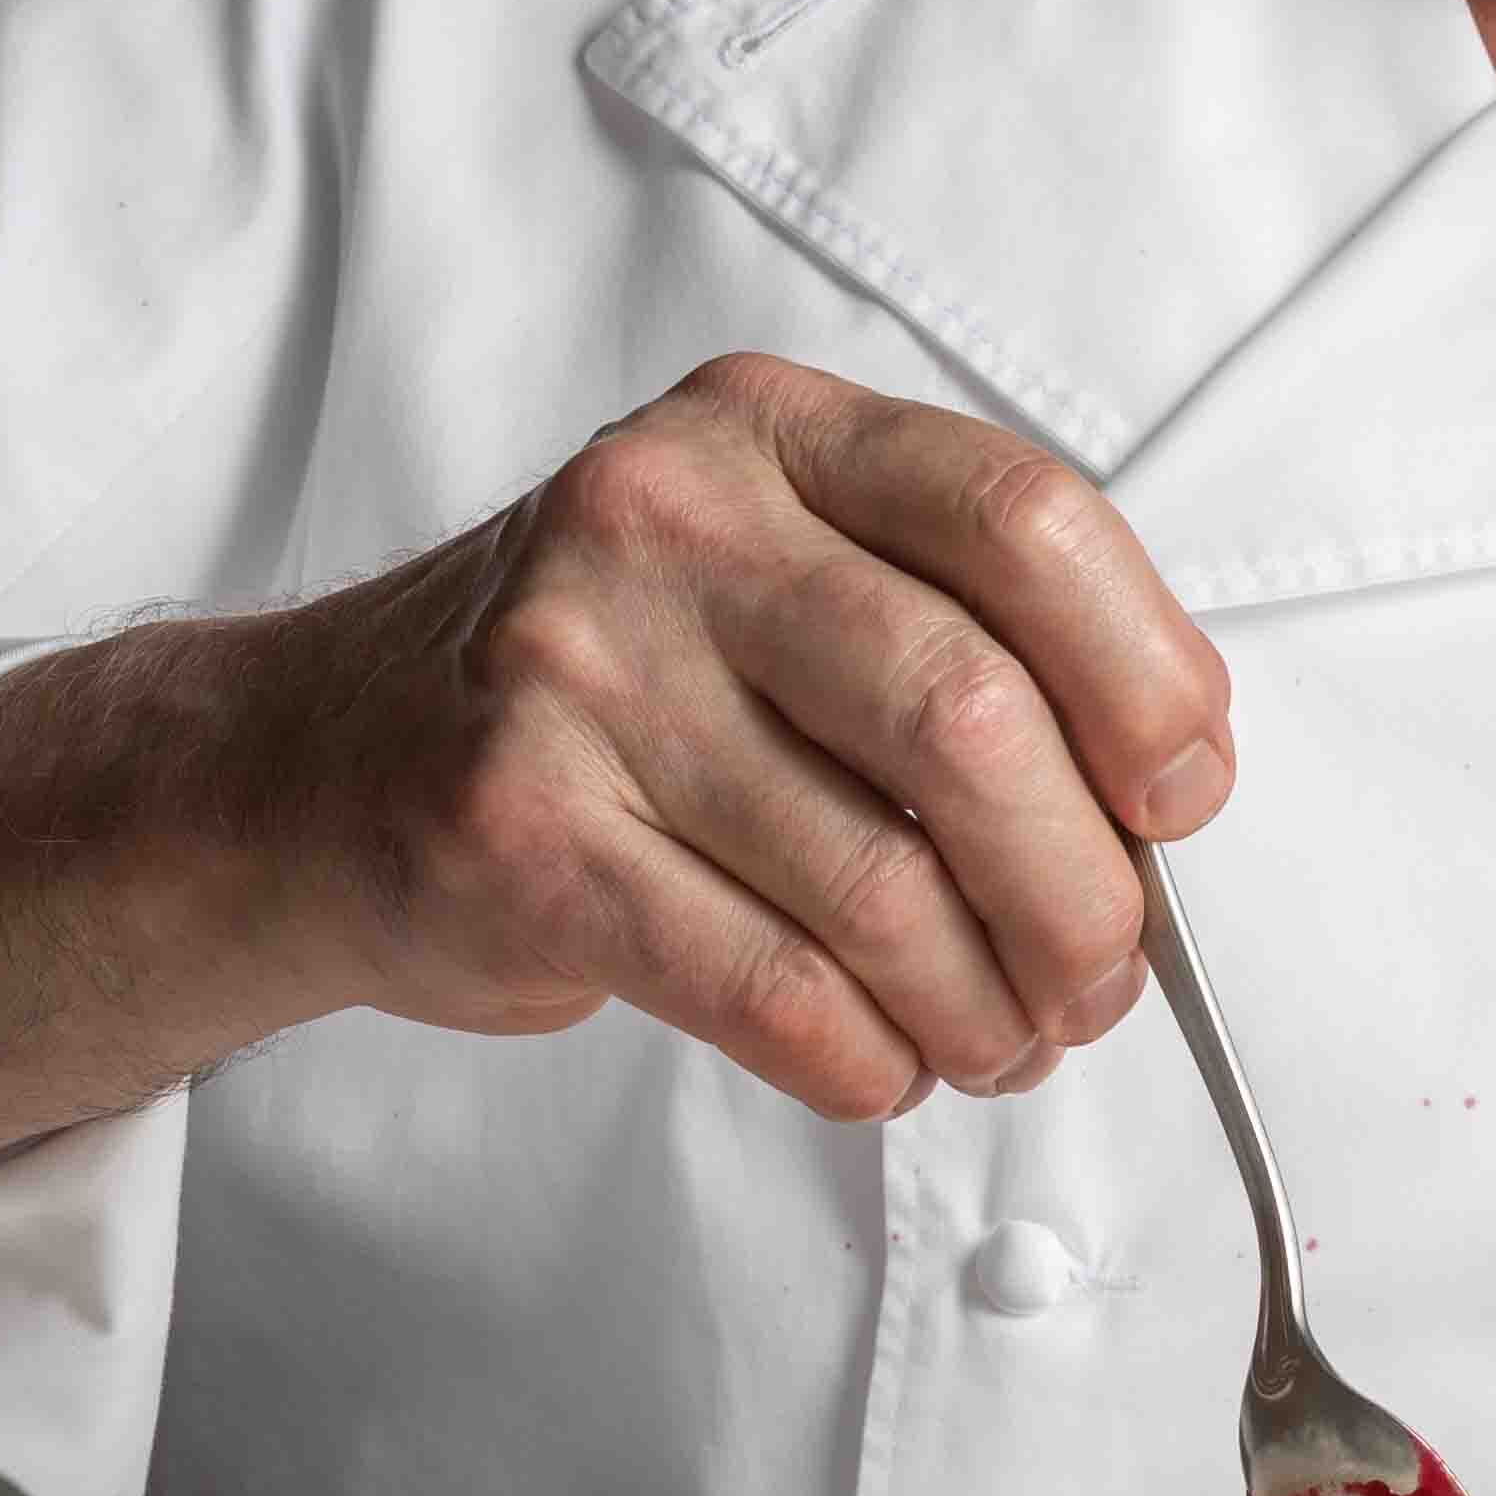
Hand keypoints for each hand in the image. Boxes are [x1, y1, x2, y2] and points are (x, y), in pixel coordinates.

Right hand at [252, 354, 1232, 1117]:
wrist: (314, 769)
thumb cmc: (600, 686)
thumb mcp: (763, 572)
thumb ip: (947, 629)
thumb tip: (1161, 803)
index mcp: (765, 433)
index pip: (1023, 517)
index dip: (1147, 675)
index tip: (1180, 799)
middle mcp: (665, 518)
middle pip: (968, 713)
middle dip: (1079, 888)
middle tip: (1096, 976)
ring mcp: (574, 671)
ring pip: (879, 883)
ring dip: (982, 1004)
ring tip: (1001, 1039)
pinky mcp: (516, 832)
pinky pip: (768, 984)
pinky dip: (863, 1057)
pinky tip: (880, 1063)